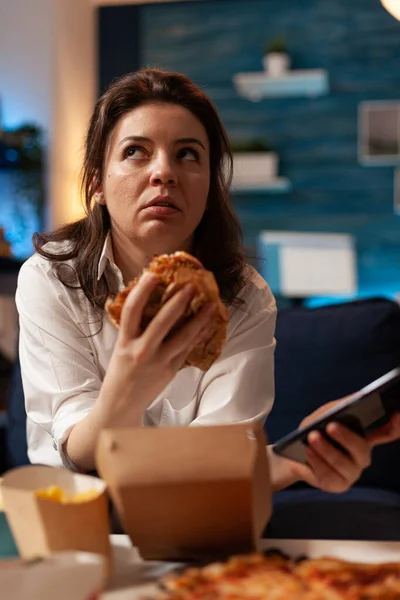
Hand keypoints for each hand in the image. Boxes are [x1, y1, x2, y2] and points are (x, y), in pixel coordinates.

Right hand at [99, 271, 215, 425]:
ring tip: (211, 304)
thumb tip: (151, 301)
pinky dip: (200, 336)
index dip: (142, 290)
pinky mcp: (171, 371)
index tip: (152, 274)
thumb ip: (134, 328)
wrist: (121, 404)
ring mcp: (158, 362)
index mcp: (125, 342)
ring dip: (199, 319)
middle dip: (178, 301)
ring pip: (183, 337)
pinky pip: (188, 349)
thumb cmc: (120, 371)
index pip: (131, 310)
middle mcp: (142, 351)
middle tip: (191, 286)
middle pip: (162, 321)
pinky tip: (209, 325)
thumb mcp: (121, 347)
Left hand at [288, 401, 399, 493]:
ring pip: (343, 464)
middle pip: (362, 448)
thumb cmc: (313, 430)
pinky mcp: (337, 485)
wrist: (293, 454)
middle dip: (346, 437)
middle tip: (331, 426)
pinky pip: (329, 476)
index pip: (388, 433)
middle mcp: (362, 456)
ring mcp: (351, 473)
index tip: (397, 415)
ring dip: (326, 450)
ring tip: (312, 437)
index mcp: (364, 436)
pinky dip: (317, 462)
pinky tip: (308, 452)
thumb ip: (341, 406)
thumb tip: (358, 396)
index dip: (395, 425)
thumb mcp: (324, 414)